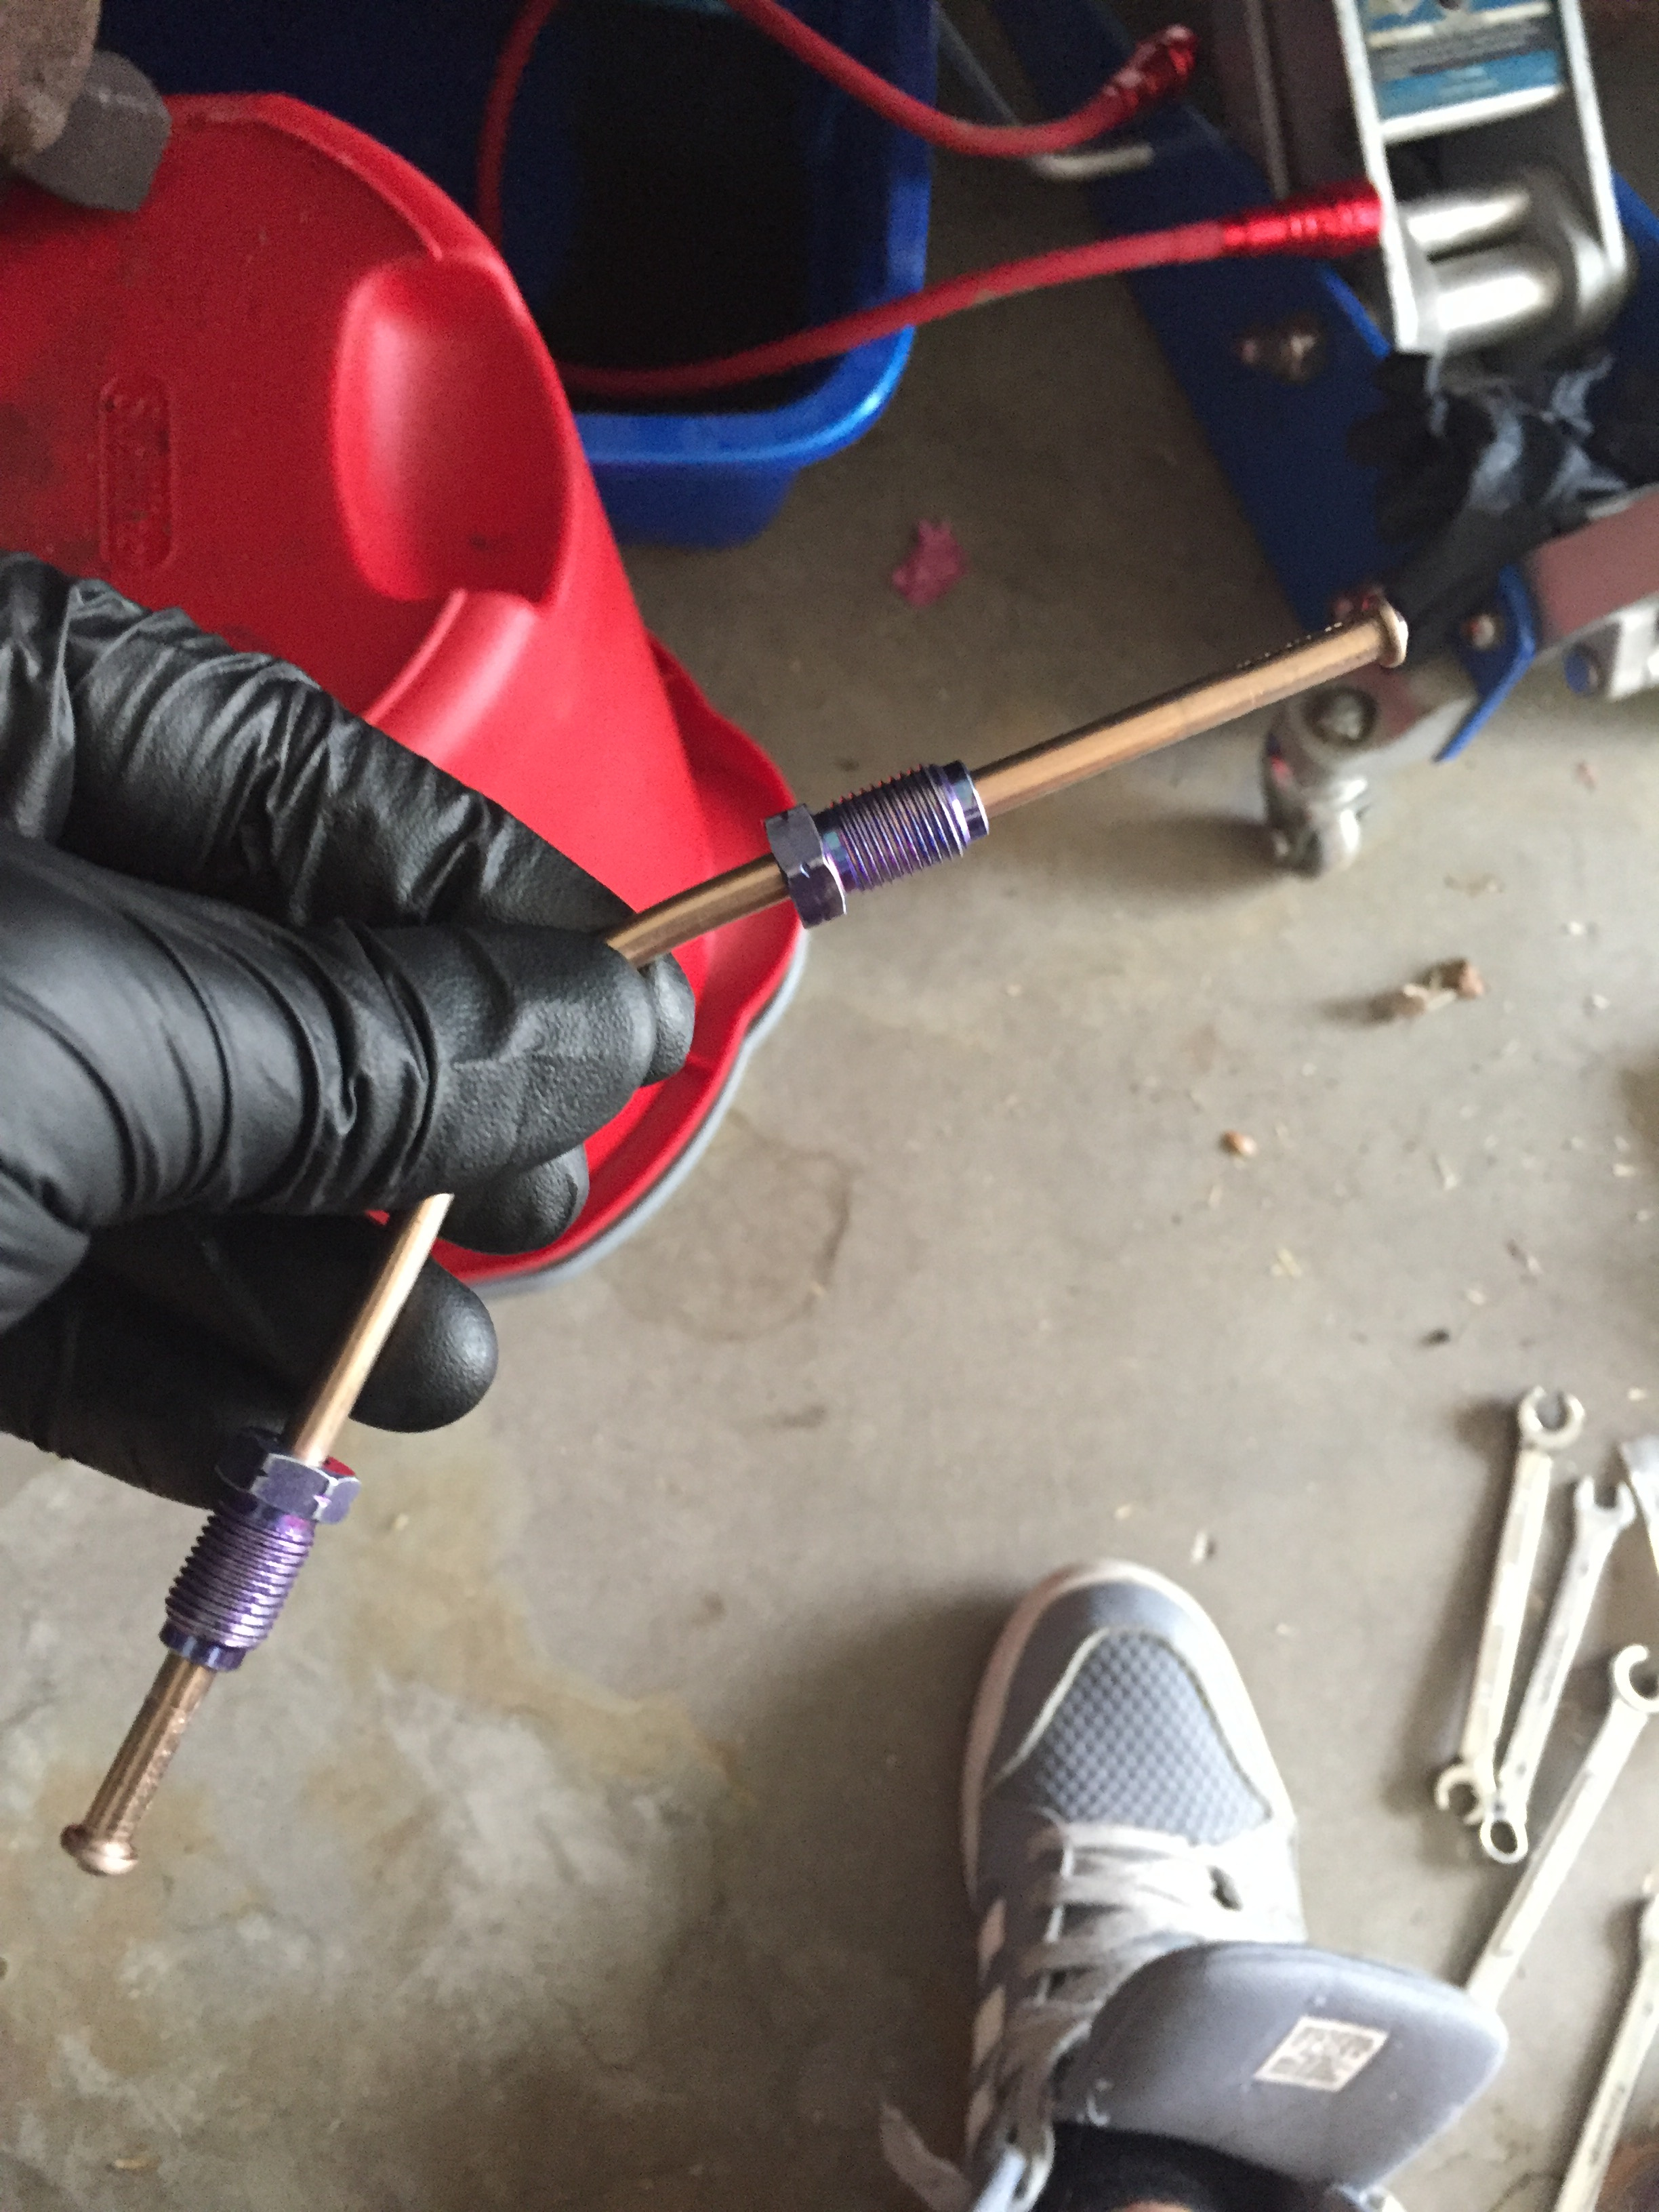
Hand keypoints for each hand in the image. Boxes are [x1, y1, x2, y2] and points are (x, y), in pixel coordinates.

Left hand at [0, 554, 693, 1505]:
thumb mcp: (93, 1030)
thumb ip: (365, 1035)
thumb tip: (619, 1018)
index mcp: (5, 722)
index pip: (318, 787)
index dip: (501, 902)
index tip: (646, 1006)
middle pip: (265, 989)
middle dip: (412, 1117)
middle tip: (528, 1205)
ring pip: (172, 1161)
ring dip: (313, 1284)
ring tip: (432, 1373)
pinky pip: (60, 1297)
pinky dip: (171, 1380)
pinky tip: (278, 1437)